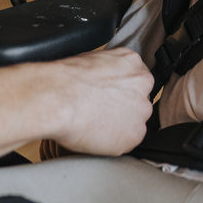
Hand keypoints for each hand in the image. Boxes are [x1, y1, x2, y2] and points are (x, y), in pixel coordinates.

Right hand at [35, 48, 154, 154]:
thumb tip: (104, 81)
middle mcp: (143, 85)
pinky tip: (96, 135)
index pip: (135, 79)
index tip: (109, 97)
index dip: (120, 90)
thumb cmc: (68, 79)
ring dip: (120, 125)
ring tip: (95, 124)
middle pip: (138, 100)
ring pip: (134, 122)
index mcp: (132, 63)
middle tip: (101, 112)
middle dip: (123, 108)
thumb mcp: (92, 60)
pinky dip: (113, 142)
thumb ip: (108, 71)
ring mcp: (141, 111)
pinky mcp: (133, 135)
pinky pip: (127, 141)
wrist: (59, 98)